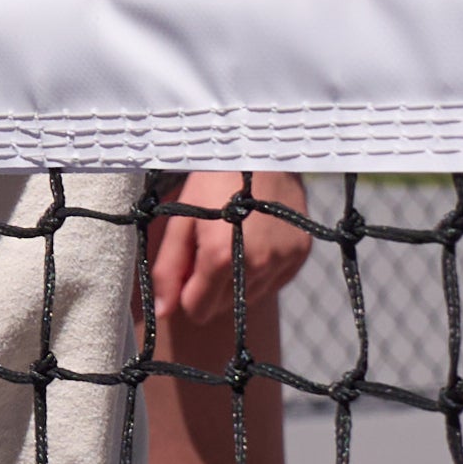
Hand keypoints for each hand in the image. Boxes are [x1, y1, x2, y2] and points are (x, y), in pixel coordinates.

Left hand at [149, 169, 307, 355]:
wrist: (259, 152)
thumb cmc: (211, 183)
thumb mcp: (181, 220)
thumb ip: (168, 269)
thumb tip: (162, 312)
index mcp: (221, 258)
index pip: (199, 310)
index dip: (187, 295)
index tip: (188, 271)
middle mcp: (257, 265)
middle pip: (224, 307)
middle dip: (211, 287)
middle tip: (210, 248)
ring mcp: (283, 261)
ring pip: (249, 297)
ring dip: (236, 281)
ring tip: (234, 240)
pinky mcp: (300, 254)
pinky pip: (274, 282)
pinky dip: (261, 270)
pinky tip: (256, 240)